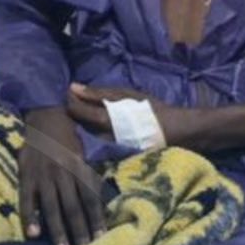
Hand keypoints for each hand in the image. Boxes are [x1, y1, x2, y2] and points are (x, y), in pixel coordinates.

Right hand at [18, 107, 105, 244]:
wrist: (45, 114)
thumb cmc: (69, 135)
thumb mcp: (85, 151)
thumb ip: (90, 174)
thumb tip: (103, 200)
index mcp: (80, 167)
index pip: (90, 199)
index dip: (96, 219)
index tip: (100, 239)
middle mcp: (62, 172)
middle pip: (72, 208)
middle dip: (78, 232)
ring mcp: (43, 175)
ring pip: (51, 208)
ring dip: (57, 231)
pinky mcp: (26, 174)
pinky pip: (26, 199)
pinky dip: (29, 216)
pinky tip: (32, 233)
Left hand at [63, 82, 184, 146]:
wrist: (175, 131)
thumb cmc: (150, 109)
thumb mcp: (126, 95)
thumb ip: (99, 93)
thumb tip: (73, 87)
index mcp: (106, 120)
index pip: (76, 111)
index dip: (70, 100)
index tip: (70, 92)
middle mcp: (103, 138)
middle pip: (77, 126)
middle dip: (74, 114)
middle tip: (76, 103)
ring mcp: (107, 149)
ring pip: (85, 136)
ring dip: (82, 125)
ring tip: (85, 114)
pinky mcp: (113, 157)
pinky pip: (95, 145)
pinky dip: (91, 135)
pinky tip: (95, 128)